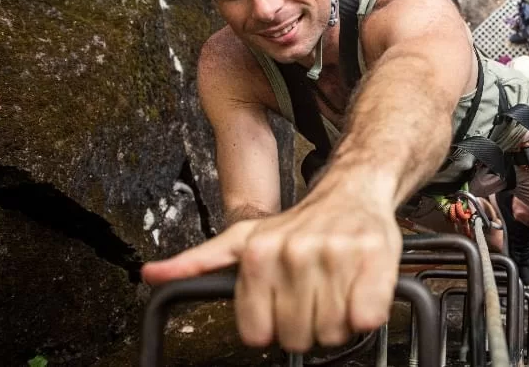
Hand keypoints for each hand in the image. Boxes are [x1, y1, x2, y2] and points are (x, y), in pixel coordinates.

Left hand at [141, 189, 401, 351]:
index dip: (274, 326)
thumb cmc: (302, 223)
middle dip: (308, 325)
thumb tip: (153, 276)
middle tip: (316, 297)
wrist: (354, 190)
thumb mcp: (245, 239)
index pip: (259, 334)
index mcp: (260, 254)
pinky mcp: (375, 260)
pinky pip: (367, 319)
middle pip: (297, 338)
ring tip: (337, 291)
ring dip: (338, 321)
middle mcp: (295, 253)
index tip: (285, 305)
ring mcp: (336, 256)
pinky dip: (367, 315)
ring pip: (332, 333)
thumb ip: (200, 261)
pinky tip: (360, 292)